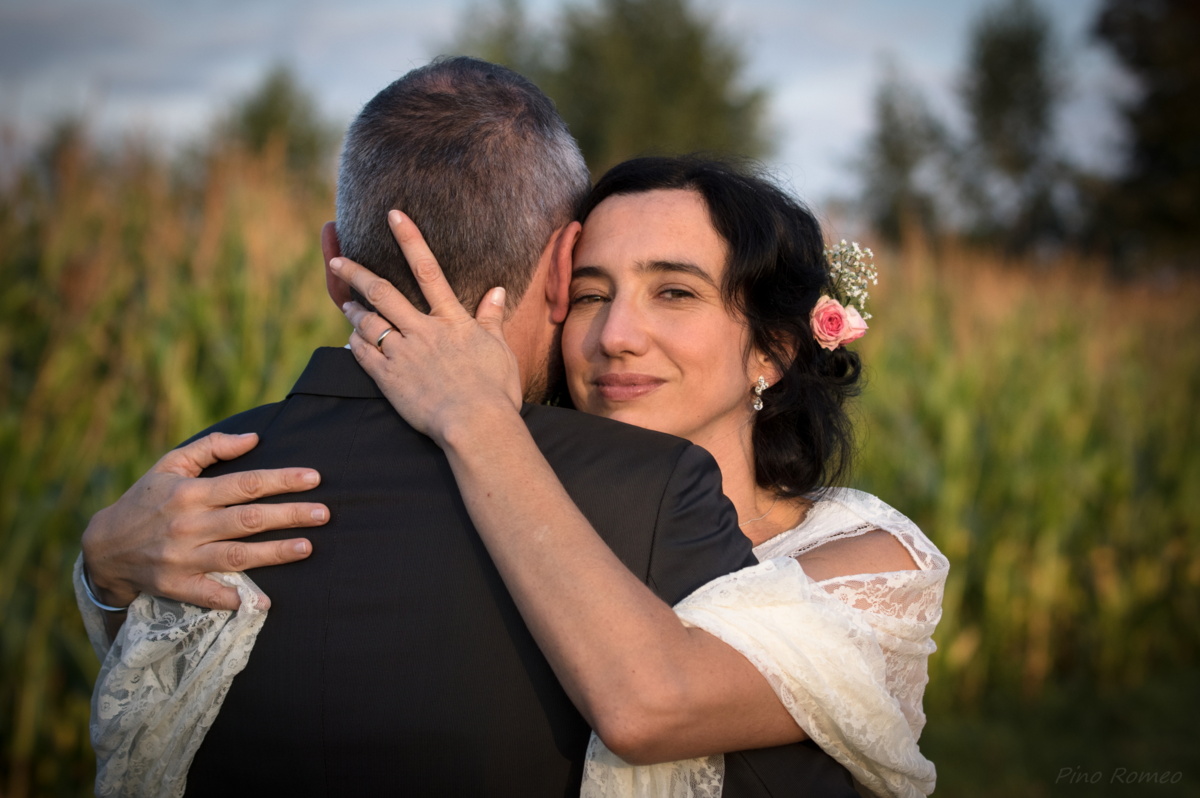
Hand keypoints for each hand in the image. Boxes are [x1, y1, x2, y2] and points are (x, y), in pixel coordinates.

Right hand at [81, 432, 328, 610]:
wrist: (104, 547)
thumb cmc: (146, 499)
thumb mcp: (170, 465)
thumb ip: (212, 446)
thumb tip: (255, 437)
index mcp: (191, 493)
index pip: (245, 483)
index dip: (282, 480)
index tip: (314, 477)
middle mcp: (188, 525)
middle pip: (249, 519)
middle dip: (289, 515)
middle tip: (324, 513)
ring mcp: (182, 558)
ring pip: (236, 555)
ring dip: (275, 553)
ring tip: (308, 547)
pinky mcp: (175, 586)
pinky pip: (209, 595)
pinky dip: (235, 599)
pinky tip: (264, 601)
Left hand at [332, 210, 522, 446]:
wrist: (477, 425)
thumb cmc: (495, 390)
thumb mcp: (500, 349)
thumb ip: (492, 318)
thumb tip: (497, 291)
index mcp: (451, 320)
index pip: (428, 270)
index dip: (410, 239)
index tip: (393, 216)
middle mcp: (423, 331)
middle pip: (383, 293)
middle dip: (357, 273)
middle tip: (337, 260)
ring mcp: (403, 354)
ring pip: (369, 323)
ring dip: (354, 310)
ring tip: (346, 304)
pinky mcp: (390, 380)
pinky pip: (364, 355)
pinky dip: (355, 343)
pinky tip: (351, 338)